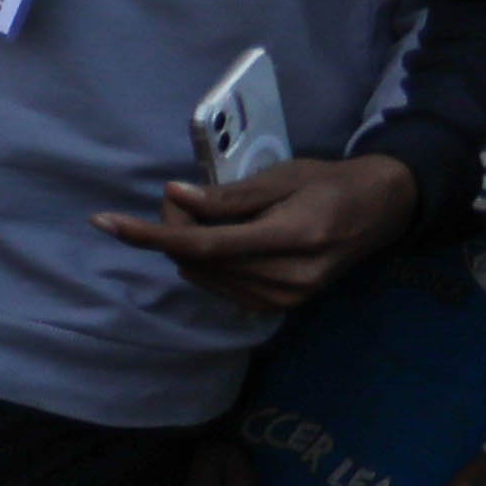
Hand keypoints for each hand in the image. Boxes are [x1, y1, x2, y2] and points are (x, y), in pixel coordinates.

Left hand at [104, 149, 418, 316]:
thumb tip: (175, 197)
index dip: (151, 234)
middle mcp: (288, 278)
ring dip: (187, 246)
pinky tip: (220, 239)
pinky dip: (206, 262)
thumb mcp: (282, 177)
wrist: (380, 212)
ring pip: (203, 276)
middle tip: (182, 196)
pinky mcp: (280, 308)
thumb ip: (229, 197)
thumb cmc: (330, 184)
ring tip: (207, 214)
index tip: (105, 222)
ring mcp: (284, 299)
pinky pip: (220, 286)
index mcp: (293, 238)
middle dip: (172, 229)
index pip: (205, 244)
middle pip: (198, 261)